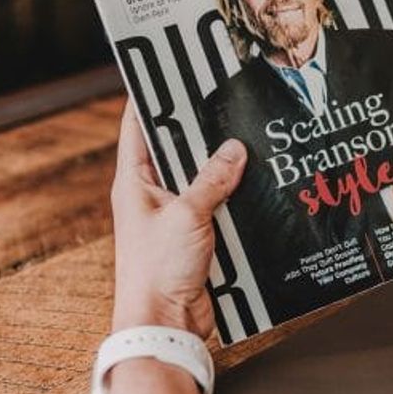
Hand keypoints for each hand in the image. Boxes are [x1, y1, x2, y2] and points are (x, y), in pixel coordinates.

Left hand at [109, 104, 246, 337]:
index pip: (138, 125)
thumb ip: (212, 179)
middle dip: (202, 132)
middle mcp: (152, 195)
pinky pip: (218, 208)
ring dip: (224, 169)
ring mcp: (174, 216)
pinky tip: (258, 184)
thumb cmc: (157, 270)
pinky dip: (234, 198)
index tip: (170, 68)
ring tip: (251, 139)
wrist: (164, 324)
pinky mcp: (196, 238)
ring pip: (202, 179)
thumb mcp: (188, 214)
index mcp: (134, 181)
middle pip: (177, 150)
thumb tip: (234, 148)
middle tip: (228, 102)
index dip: (152, 96)